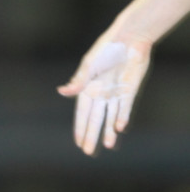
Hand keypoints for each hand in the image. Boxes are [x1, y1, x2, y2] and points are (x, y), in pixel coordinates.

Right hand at [57, 37, 151, 154]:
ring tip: (108, 146)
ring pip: (110, 117)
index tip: (78, 143)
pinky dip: (122, 118)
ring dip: (109, 131)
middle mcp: (101, 93)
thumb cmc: (106, 49)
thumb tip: (62, 91)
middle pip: (95, 118)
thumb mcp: (89, 65)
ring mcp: (116, 93)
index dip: (80, 128)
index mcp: (88, 87)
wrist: (130, 39)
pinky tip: (119, 128)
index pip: (82, 113)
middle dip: (92, 135)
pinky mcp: (129, 91)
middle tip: (88, 152)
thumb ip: (78, 81)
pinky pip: (124, 108)